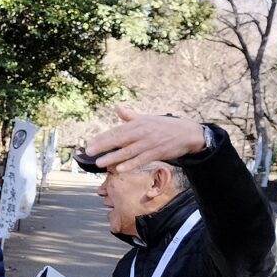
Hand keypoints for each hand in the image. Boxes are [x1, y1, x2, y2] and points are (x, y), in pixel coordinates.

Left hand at [85, 105, 206, 172]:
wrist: (188, 133)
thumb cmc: (165, 126)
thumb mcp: (147, 118)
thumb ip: (130, 116)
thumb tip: (117, 107)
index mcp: (138, 123)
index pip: (116, 131)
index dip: (102, 138)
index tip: (89, 144)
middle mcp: (142, 132)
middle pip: (119, 139)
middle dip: (103, 146)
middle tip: (89, 152)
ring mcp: (149, 143)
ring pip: (128, 151)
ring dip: (113, 157)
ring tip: (100, 163)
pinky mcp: (157, 153)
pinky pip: (141, 159)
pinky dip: (130, 164)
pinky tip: (119, 169)